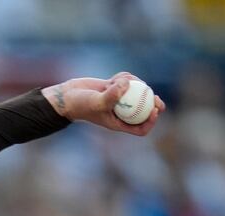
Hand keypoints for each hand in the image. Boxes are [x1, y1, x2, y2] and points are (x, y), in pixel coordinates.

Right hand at [42, 73, 165, 136]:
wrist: (69, 96)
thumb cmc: (81, 104)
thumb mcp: (96, 102)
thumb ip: (111, 95)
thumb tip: (128, 85)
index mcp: (119, 123)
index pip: (140, 128)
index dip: (150, 121)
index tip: (154, 110)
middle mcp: (122, 113)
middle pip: (144, 111)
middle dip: (153, 104)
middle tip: (155, 96)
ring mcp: (120, 100)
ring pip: (137, 92)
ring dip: (135, 84)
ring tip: (121, 81)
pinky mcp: (115, 88)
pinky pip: (128, 81)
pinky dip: (124, 77)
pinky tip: (114, 77)